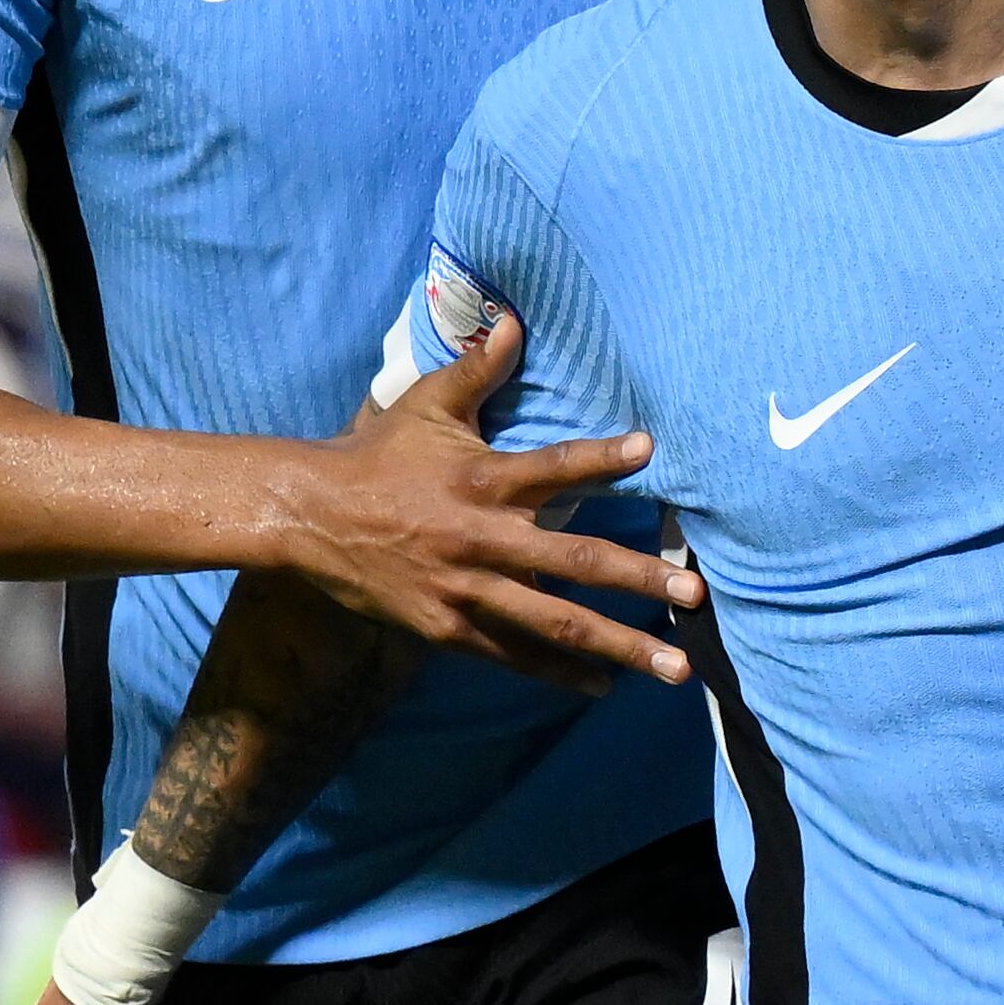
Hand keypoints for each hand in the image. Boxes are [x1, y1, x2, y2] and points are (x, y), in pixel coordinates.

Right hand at [281, 311, 694, 690]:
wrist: (310, 517)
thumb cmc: (377, 455)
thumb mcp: (426, 405)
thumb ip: (477, 369)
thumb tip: (513, 320)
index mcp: (483, 479)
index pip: (552, 466)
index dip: (600, 457)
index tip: (648, 450)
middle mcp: (482, 538)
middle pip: (574, 562)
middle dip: (639, 579)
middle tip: (693, 594)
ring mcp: (467, 590)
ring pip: (554, 623)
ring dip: (618, 646)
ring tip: (674, 667)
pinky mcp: (450, 627)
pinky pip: (514, 654)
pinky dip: (560, 672)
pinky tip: (604, 683)